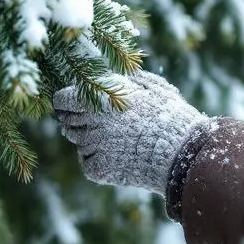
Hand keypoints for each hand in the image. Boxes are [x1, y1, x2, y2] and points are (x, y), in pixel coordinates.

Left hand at [53, 71, 208, 194]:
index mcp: (97, 98)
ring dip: (91, 140)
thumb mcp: (150, 86)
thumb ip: (126, 79)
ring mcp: (93, 147)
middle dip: (79, 121)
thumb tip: (113, 74)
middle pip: (67, 122)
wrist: (182, 151)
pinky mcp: (98, 169)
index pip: (61, 99)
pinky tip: (118, 156)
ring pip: (79, 143)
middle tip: (100, 123)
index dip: (66, 101)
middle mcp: (90, 122)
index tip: (74, 104)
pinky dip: (98, 160)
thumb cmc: (169, 114)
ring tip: (116, 139)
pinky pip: (88, 162)